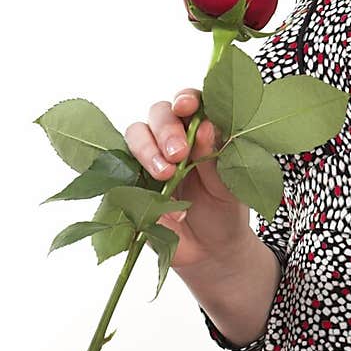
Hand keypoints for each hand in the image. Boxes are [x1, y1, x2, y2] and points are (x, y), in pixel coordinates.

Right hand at [125, 89, 250, 271]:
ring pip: (136, 134)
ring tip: (165, 175)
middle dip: (166, 129)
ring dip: (148, 149)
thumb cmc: (225, 211)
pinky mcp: (131, 182)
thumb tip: (205, 126)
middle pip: (159, 113)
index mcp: (201, 131)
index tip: (186, 108)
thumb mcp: (230, 186)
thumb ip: (216, 157)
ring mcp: (149, 159)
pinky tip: (156, 199)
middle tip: (178, 154)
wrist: (211, 252)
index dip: (186, 99)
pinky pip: (120, 168)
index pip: (191, 102)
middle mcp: (173, 139)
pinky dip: (134, 177)